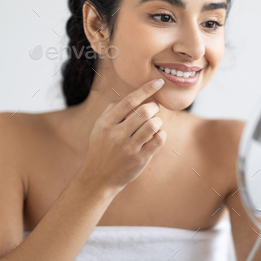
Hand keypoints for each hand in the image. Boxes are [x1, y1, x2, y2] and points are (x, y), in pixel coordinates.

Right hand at [76, 78, 167, 192]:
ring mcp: (129, 148)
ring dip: (158, 121)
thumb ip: (112, 110)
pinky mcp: (140, 159)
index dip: (146, 89)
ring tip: (154, 124)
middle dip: (154, 107)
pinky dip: (161, 134)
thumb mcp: (99, 129)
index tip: (158, 82)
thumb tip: (132, 96)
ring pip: (154, 124)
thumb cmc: (102, 149)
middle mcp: (116, 135)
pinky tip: (156, 135)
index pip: (129, 101)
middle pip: (144, 111)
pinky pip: (159, 139)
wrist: (98, 178)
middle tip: (153, 110)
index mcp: (106, 124)